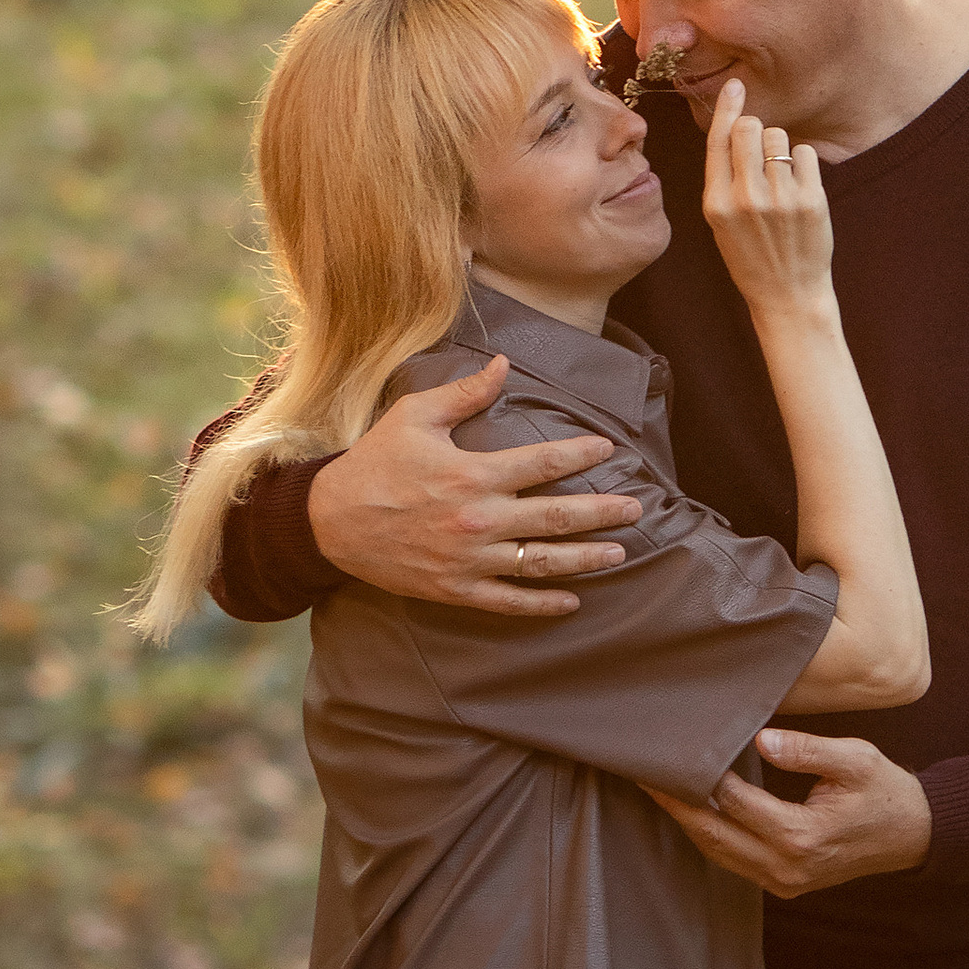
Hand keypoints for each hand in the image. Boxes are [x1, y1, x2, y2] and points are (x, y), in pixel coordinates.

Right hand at [307, 355, 641, 614]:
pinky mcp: (456, 589)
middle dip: (602, 512)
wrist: (332, 521)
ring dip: (585, 558)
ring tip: (618, 552)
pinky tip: (571, 600)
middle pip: (555, 517)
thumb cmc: (376, 461)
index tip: (607, 448)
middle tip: (636, 508)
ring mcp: (470, 559)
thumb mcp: (416, 414)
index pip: (542, 463)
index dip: (580, 454)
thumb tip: (506, 364)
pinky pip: (509, 602)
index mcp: (473, 473)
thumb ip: (466, 392)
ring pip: (542, 563)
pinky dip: (543, 604)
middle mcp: (479, 519)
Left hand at [646, 727, 931, 893]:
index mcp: (801, 836)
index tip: (669, 751)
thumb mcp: (856, 759)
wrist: (914, 836)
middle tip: (641, 770)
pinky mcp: (784, 883)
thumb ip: (808, 750)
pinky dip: (709, 834)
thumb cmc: (885, 791)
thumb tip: (762, 739)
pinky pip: (734, 860)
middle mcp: (786, 868)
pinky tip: (691, 808)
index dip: (698, 777)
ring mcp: (784, 882)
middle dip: (675, 804)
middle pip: (714, 835)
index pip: (733, 803)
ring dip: (686, 821)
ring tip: (655, 786)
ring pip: (719, 853)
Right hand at [701, 83, 835, 324]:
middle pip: (750, 129)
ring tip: (781, 179)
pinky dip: (803, 162)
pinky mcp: (811, 200)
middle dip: (755, 131)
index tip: (735, 85)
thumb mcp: (720, 221)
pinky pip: (805, 153)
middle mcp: (745, 197)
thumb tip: (734, 125)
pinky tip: (799, 186)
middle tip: (761, 153)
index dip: (727, 108)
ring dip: (780, 148)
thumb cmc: (751, 256)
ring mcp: (780, 198)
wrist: (787, 295)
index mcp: (716, 202)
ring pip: (779, 137)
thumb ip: (723, 178)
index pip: (718, 140)